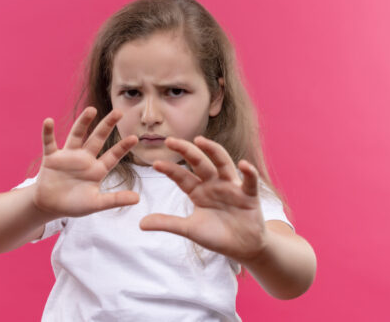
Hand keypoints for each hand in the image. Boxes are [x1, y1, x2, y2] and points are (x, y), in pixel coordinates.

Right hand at [33, 107, 138, 217]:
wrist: (50, 206)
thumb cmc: (75, 204)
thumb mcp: (96, 203)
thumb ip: (115, 200)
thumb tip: (138, 199)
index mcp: (97, 169)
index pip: (113, 155)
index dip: (123, 147)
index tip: (135, 138)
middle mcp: (85, 158)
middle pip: (98, 138)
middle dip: (107, 125)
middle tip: (119, 112)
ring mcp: (68, 155)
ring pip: (77, 135)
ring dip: (83, 122)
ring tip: (91, 110)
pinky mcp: (52, 157)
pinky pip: (49, 142)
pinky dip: (48, 132)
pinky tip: (48, 121)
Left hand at [139, 136, 265, 261]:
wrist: (242, 248)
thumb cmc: (216, 236)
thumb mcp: (189, 229)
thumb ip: (168, 224)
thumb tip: (140, 224)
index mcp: (198, 191)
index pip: (181, 177)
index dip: (170, 170)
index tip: (155, 163)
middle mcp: (213, 184)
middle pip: (199, 162)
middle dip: (185, 151)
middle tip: (170, 140)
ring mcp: (231, 187)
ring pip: (222, 163)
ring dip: (212, 150)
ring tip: (200, 140)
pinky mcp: (249, 195)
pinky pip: (250, 181)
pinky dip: (249, 172)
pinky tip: (243, 164)